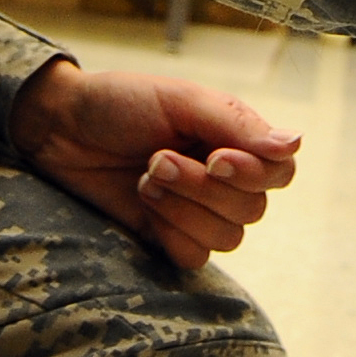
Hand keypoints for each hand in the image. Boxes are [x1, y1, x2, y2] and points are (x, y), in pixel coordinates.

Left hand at [6, 58, 304, 269]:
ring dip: (183, 207)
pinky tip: (143, 204)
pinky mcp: (168, 239)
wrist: (60, 128)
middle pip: (253, 209)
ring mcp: (198, 212)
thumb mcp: (181, 100)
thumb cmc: (120, 103)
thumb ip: (237, 123)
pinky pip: (195, 256)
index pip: (280, 172)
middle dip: (203, 188)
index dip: (254, 173)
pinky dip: (170, 231)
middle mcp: (225, 180)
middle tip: (157, 159)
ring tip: (145, 177)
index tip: (214, 157)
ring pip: (228, 237)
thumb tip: (296, 144)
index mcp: (235, 141)